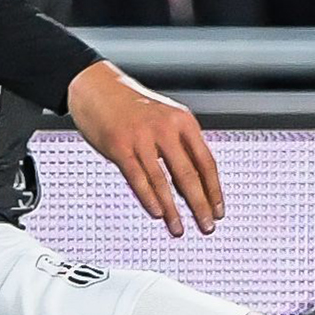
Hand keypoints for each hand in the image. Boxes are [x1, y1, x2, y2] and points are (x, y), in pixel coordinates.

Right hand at [67, 59, 225, 236]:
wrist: (96, 85)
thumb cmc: (131, 105)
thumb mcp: (165, 115)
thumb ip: (181, 143)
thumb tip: (196, 180)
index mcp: (183, 121)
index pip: (206, 161)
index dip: (214, 189)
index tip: (219, 210)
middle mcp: (165, 128)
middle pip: (188, 174)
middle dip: (200, 205)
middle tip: (207, 226)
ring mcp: (141, 137)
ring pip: (163, 181)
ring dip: (172, 209)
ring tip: (179, 229)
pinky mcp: (119, 146)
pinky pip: (137, 178)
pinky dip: (149, 198)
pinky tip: (157, 213)